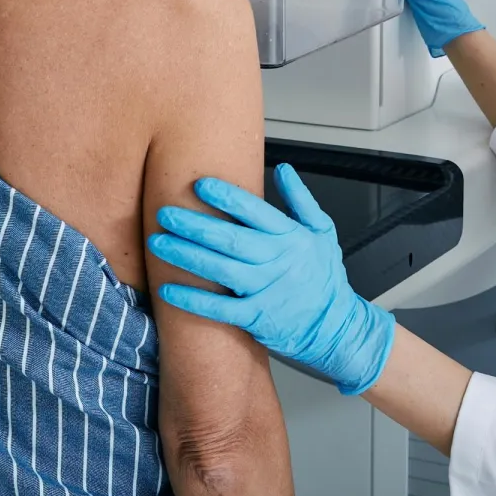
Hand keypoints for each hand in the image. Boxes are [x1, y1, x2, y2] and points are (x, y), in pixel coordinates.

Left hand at [148, 165, 395, 395]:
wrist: (336, 327)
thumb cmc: (325, 277)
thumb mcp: (323, 231)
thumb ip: (302, 199)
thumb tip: (284, 169)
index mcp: (291, 237)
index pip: (255, 211)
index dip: (227, 197)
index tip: (200, 184)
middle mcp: (277, 262)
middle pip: (230, 239)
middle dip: (194, 225)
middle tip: (165, 212)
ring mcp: (266, 291)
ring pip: (220, 270)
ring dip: (186, 256)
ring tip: (158, 243)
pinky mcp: (256, 318)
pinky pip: (220, 309)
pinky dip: (194, 300)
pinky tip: (168, 289)